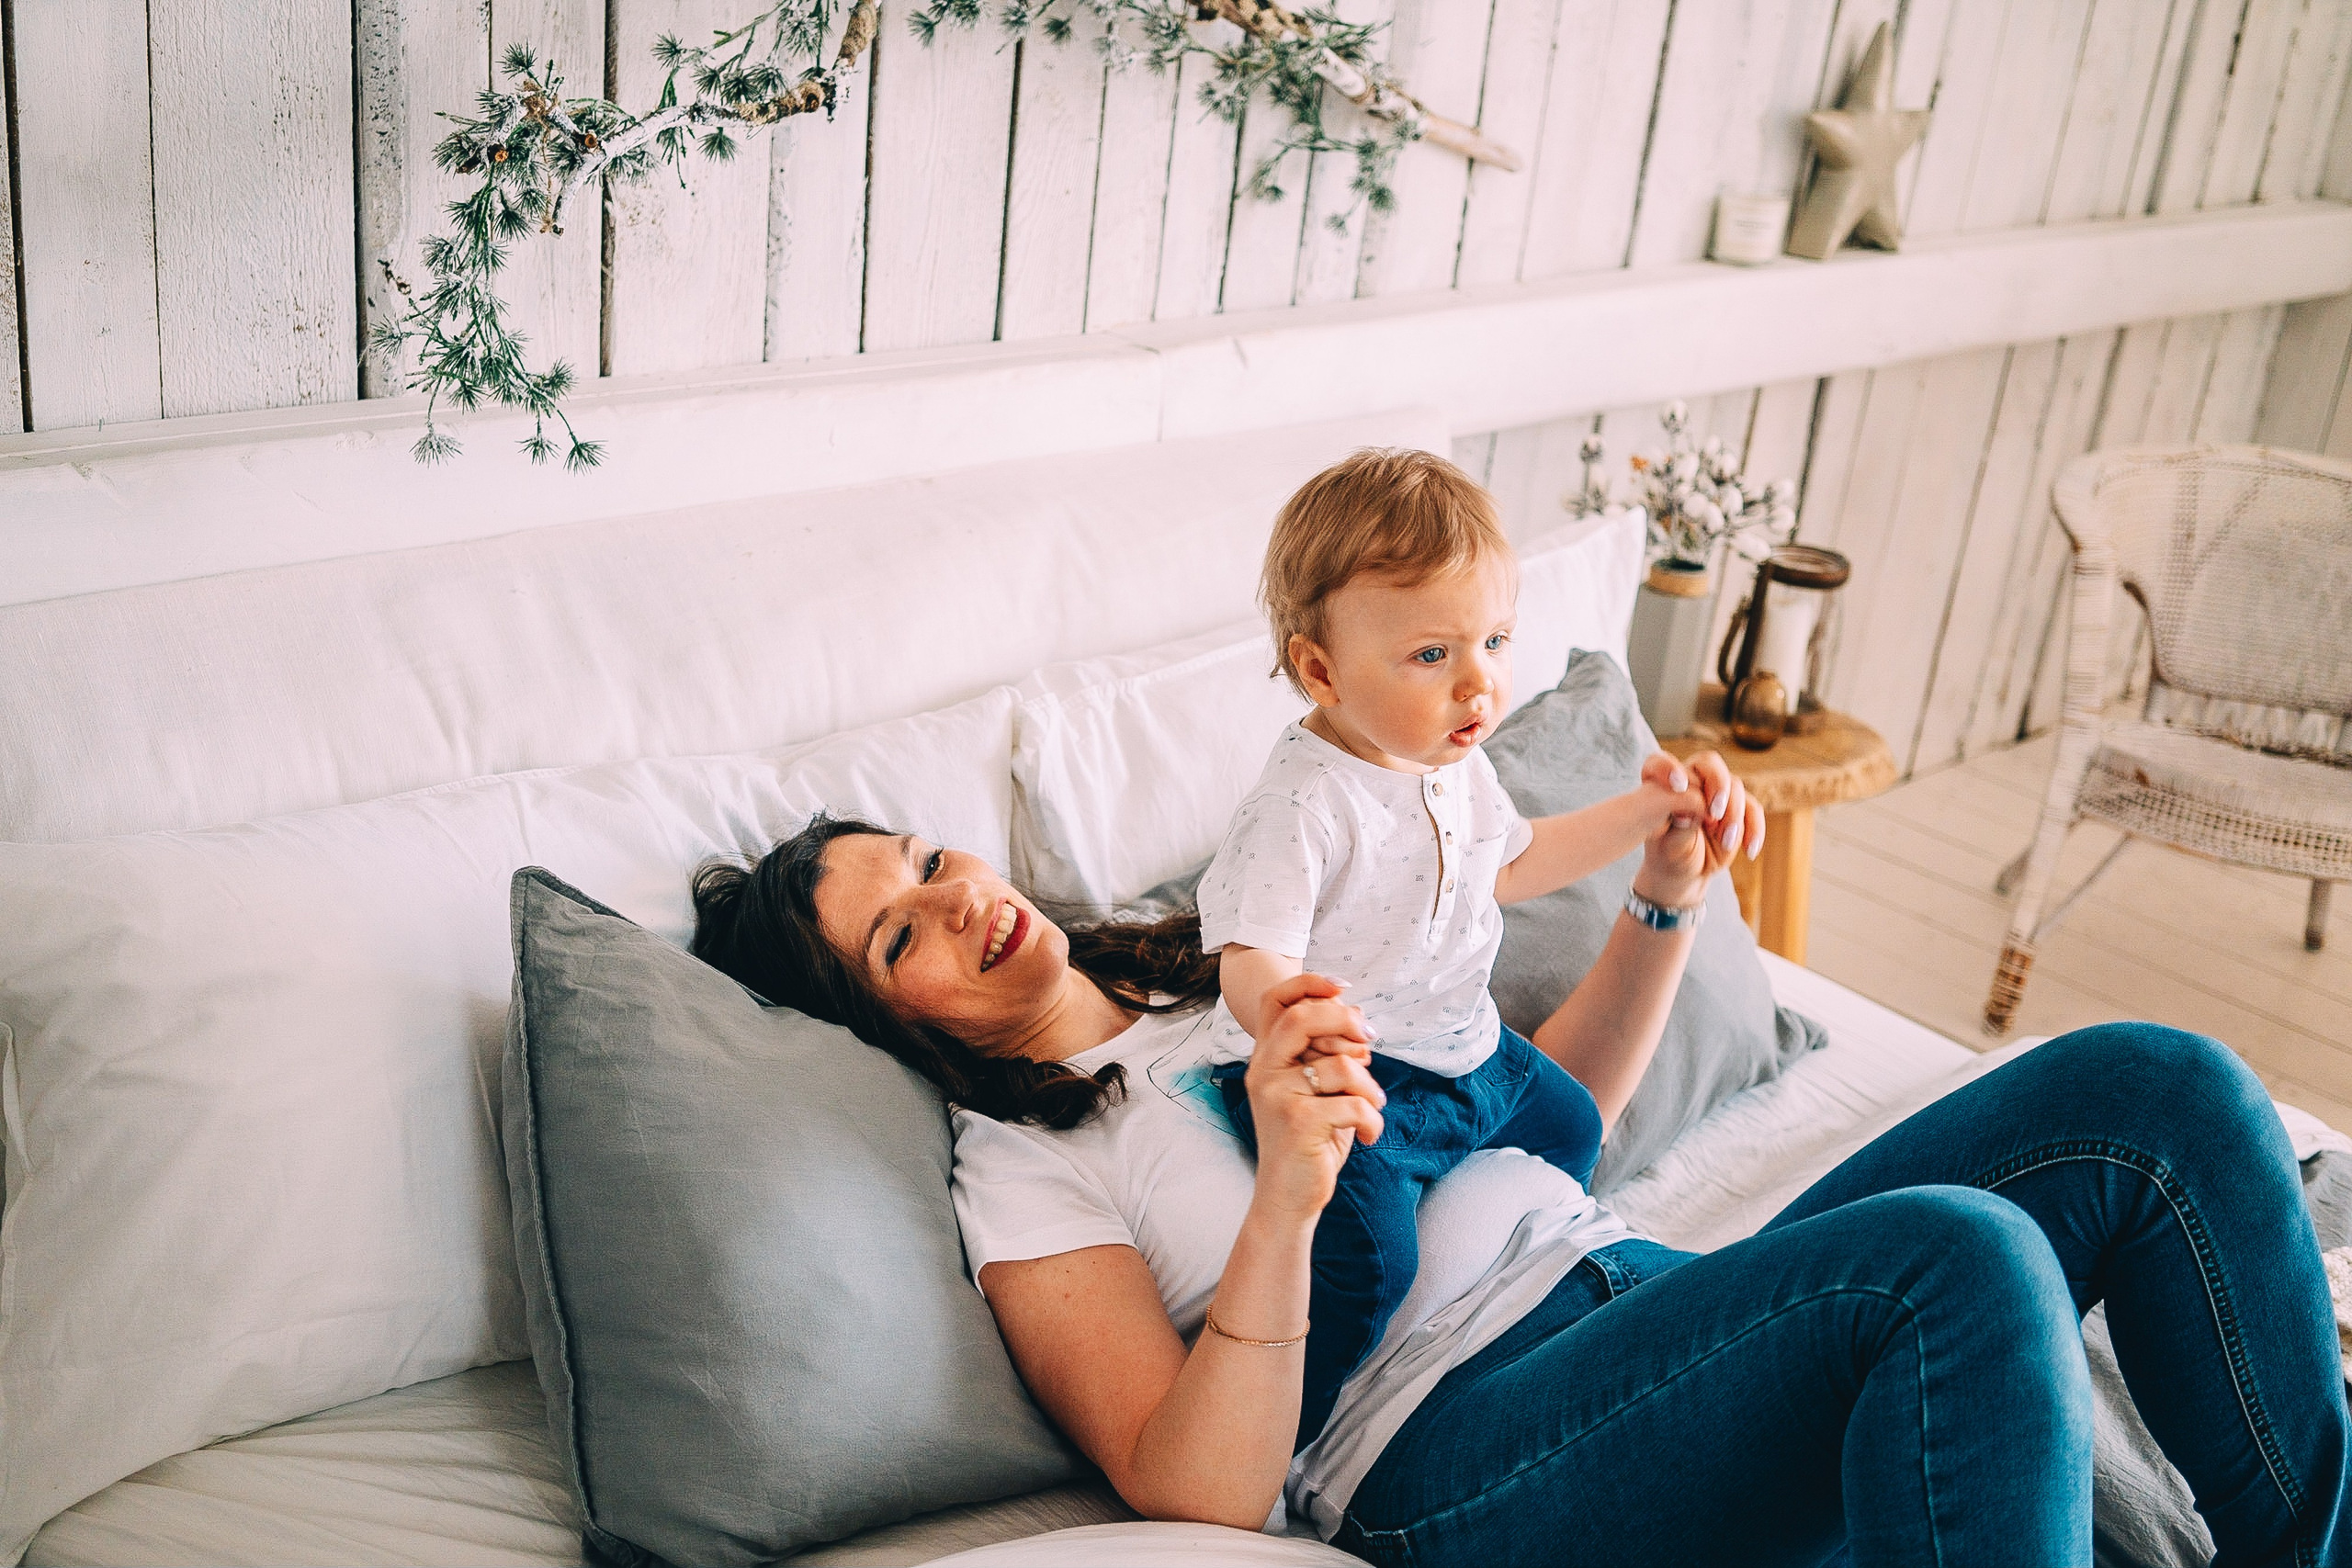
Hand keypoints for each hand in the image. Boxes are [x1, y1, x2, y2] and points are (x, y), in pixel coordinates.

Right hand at [1243, 973, 1386, 1223]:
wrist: (1288, 1195)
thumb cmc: (1310, 1139)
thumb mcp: (1318, 1090)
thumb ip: (1329, 1054)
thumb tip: (1359, 1015)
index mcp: (1267, 1057)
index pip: (1277, 1001)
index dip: (1310, 984)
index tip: (1344, 988)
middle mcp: (1264, 1071)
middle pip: (1303, 1017)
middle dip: (1346, 1021)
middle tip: (1371, 1039)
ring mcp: (1277, 1095)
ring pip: (1341, 1065)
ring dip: (1370, 1087)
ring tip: (1374, 1106)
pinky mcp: (1298, 1122)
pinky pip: (1353, 1103)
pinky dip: (1372, 1120)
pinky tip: (1370, 1135)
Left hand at [1633, 750, 1761, 910]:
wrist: (1685, 870)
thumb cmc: (1670, 853)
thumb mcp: (1669, 843)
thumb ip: (1681, 824)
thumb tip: (1695, 807)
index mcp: (1664, 784)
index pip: (1659, 763)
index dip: (1666, 768)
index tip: (1677, 786)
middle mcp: (1691, 780)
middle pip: (1709, 764)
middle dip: (1717, 785)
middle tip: (1715, 814)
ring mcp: (1717, 791)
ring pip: (1734, 786)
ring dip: (1733, 815)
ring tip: (1726, 842)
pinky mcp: (1738, 806)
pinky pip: (1752, 809)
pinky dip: (1754, 829)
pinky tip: (1749, 851)